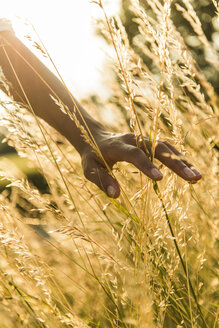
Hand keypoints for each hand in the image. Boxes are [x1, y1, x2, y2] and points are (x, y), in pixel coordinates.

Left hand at [81, 132, 201, 197]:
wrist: (95, 136)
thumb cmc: (92, 156)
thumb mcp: (89, 169)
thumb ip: (101, 180)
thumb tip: (116, 195)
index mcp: (117, 146)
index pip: (134, 154)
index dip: (147, 165)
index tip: (160, 179)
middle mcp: (133, 139)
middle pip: (157, 148)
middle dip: (176, 162)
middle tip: (193, 178)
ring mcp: (142, 138)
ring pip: (166, 146)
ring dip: (182, 161)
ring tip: (197, 177)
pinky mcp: (148, 142)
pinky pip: (166, 148)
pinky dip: (178, 158)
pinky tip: (190, 170)